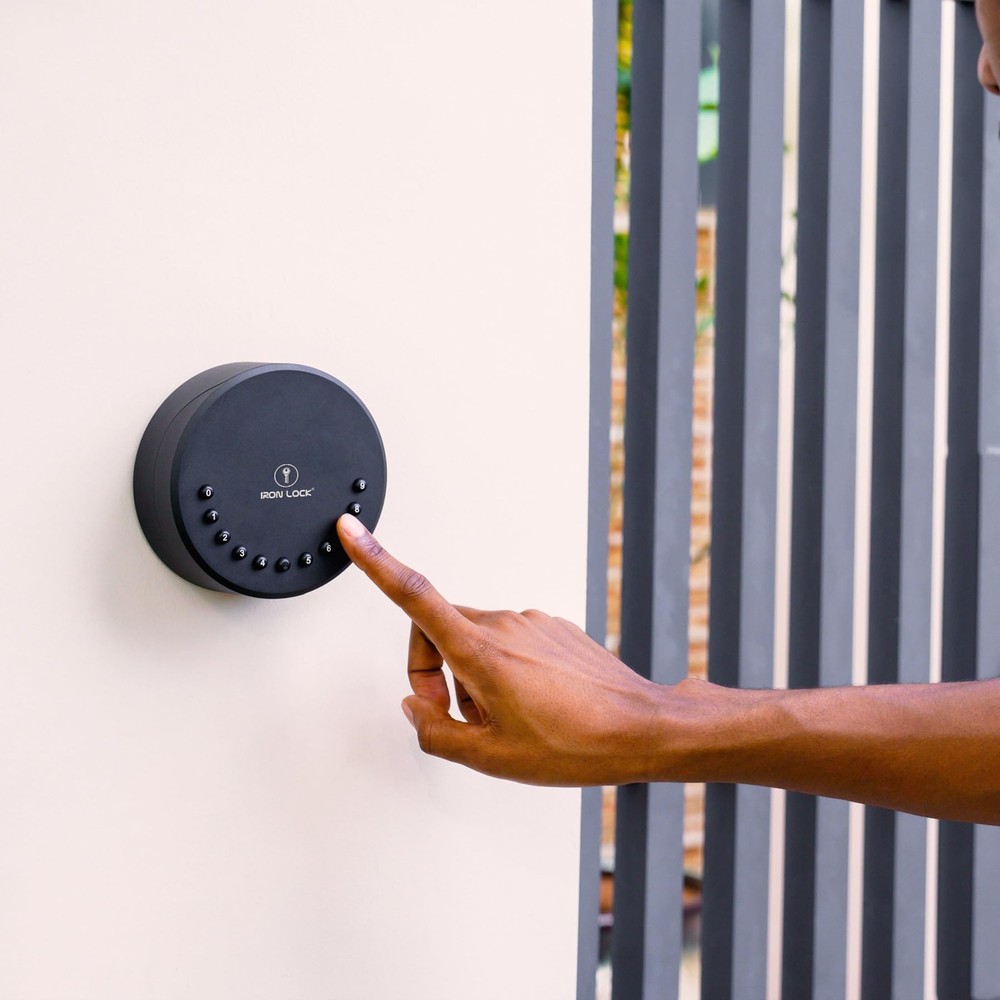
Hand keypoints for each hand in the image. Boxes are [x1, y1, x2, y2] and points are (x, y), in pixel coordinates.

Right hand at [335, 513, 701, 785]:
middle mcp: (504, 624)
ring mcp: (531, 622)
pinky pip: (508, 639)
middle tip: (453, 715)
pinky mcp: (551, 627)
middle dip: (432, 670)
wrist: (640, 727)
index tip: (353, 532)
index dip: (377, 561)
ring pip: (474, 637)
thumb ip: (437, 732)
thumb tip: (416, 710)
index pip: (415, 597)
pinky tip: (528, 703)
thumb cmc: (576, 742)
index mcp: (481, 650)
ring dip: (470, 675)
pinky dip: (501, 668)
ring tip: (502, 718)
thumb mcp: (491, 757)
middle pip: (438, 629)